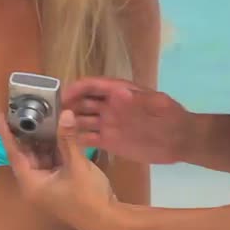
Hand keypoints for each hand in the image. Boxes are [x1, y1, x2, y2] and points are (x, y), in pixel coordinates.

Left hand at [0, 108, 116, 229]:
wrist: (108, 219)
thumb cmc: (88, 197)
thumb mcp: (76, 165)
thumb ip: (68, 139)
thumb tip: (65, 113)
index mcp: (31, 183)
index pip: (14, 154)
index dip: (7, 134)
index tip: (1, 116)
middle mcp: (35, 184)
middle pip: (26, 154)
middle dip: (28, 133)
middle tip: (27, 109)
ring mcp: (47, 183)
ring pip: (40, 156)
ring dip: (44, 139)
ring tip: (44, 114)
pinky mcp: (59, 182)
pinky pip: (52, 160)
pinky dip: (54, 147)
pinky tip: (58, 129)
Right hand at [63, 76, 194, 164]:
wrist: (181, 140)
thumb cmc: (171, 116)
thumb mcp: (158, 104)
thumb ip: (138, 100)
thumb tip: (117, 93)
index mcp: (119, 92)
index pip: (91, 86)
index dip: (76, 88)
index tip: (62, 96)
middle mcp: (109, 106)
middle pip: (82, 102)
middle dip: (65, 105)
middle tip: (48, 114)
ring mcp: (108, 125)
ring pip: (81, 120)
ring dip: (67, 122)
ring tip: (51, 129)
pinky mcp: (110, 142)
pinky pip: (88, 139)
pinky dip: (76, 139)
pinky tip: (63, 144)